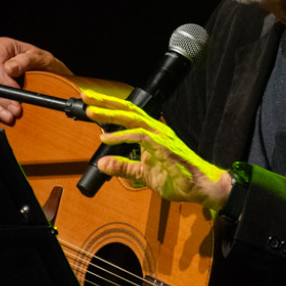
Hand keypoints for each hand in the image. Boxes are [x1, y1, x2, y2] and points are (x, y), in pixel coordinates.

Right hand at [0, 37, 71, 122]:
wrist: (43, 72)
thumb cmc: (41, 63)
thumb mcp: (41, 58)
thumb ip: (26, 61)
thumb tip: (9, 68)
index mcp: (0, 46)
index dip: (3, 83)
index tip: (17, 95)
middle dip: (0, 99)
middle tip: (15, 112)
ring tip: (9, 118)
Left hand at [82, 89, 231, 213]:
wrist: (199, 187)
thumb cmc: (176, 178)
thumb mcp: (142, 174)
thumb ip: (123, 167)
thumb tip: (102, 163)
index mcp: (151, 133)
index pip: (128, 115)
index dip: (109, 108)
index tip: (90, 104)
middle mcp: (156, 130)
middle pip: (128, 110)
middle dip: (105, 103)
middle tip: (86, 97)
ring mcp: (161, 136)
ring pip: (132, 118)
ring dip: (110, 114)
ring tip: (91, 113)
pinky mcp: (164, 146)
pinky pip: (140, 137)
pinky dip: (122, 136)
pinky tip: (107, 138)